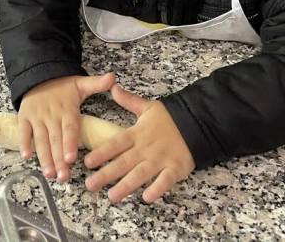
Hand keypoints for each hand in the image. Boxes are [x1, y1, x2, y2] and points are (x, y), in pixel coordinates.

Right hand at [18, 72, 115, 182]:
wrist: (39, 75)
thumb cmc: (63, 85)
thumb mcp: (81, 82)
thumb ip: (97, 83)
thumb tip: (112, 77)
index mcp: (67, 109)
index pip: (69, 128)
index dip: (70, 144)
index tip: (71, 159)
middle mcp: (52, 115)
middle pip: (56, 140)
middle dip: (58, 160)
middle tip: (63, 177)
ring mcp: (37, 117)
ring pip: (40, 139)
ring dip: (44, 157)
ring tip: (49, 173)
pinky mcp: (25, 117)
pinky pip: (24, 131)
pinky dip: (24, 143)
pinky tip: (26, 156)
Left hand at [84, 84, 194, 203]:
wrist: (197, 122)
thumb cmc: (170, 118)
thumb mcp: (147, 107)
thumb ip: (128, 100)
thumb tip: (112, 88)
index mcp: (138, 133)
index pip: (116, 143)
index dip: (102, 153)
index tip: (87, 162)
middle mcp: (146, 148)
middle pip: (124, 162)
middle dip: (106, 174)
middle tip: (90, 185)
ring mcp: (161, 159)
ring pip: (140, 174)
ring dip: (126, 186)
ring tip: (112, 196)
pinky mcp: (175, 168)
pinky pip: (165, 180)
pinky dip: (157, 189)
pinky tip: (146, 197)